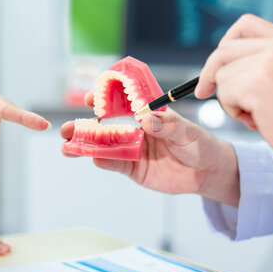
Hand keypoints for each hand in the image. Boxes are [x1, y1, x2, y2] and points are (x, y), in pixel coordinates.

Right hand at [61, 92, 239, 206]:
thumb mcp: (187, 131)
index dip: (103, 98)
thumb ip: (168, 125)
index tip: (90, 99)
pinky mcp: (133, 169)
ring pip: (104, 146)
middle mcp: (134, 130)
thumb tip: (147, 120)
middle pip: (104, 126)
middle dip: (84, 127)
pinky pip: (115, 164)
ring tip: (67, 147)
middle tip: (66, 129)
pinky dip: (103, 161)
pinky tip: (93, 159)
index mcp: (145, 113)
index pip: (120, 102)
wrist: (206, 172)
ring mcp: (132, 149)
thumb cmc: (198, 143)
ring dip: (86, 146)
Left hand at [195, 14, 272, 170]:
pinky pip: (224, 94)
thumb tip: (222, 61)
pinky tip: (256, 120)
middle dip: (208, 73)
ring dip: (229, 100)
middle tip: (203, 91)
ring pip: (221, 77)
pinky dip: (233, 111)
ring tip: (255, 113)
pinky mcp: (255, 83)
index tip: (217, 62)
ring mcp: (266, 63)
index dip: (225, 41)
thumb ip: (263, 61)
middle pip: (223, 51)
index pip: (245, 24)